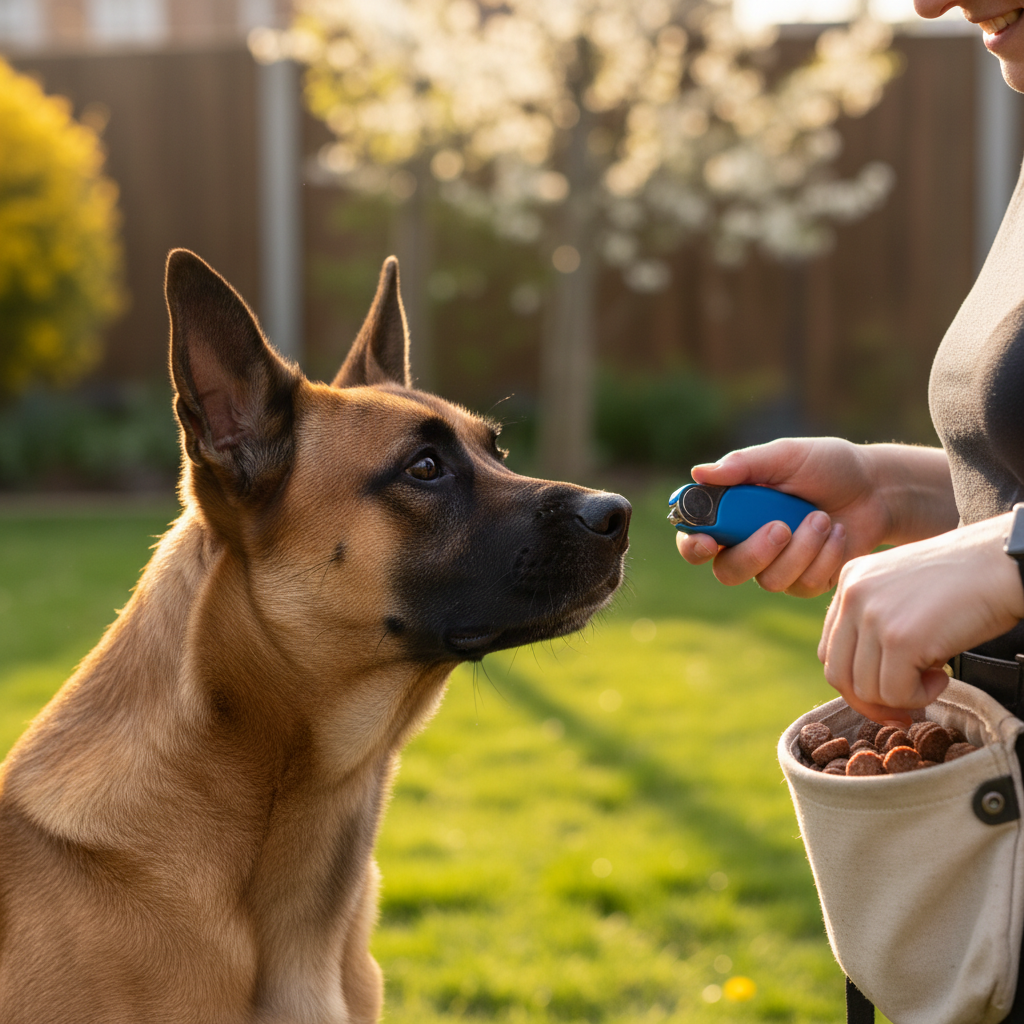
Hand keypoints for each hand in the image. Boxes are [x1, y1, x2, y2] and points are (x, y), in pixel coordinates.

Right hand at [676, 438, 955, 596]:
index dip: (693, 545)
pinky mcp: (805, 582)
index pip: (694, 538)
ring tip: (823, 518)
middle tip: (780, 528)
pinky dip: (824, 557)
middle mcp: (746, 543)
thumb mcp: (786, 455)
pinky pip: (802, 585)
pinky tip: (837, 533)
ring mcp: (775, 566)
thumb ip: (744, 465)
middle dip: (754, 553)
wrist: (877, 488)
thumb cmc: (827, 465)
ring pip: (768, 580)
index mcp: (731, 512)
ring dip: (800, 549)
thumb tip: (698, 472)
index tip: (708, 542)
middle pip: (727, 570)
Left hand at [818, 513, 1023, 722]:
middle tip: (904, 704)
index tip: (885, 692)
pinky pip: (894, 694)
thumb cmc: (964, 583)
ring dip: (900, 697)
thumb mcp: (901, 592)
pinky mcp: (899, 638)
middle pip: (838, 673)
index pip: (830, 648)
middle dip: (870, 701)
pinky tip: (941, 677)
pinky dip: (919, 697)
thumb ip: (874, 623)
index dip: (856, 679)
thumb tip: (863, 685)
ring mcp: (872, 615)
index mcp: (849, 581)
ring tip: (933, 677)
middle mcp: (852, 595)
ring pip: (865, 689)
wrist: (1003, 563)